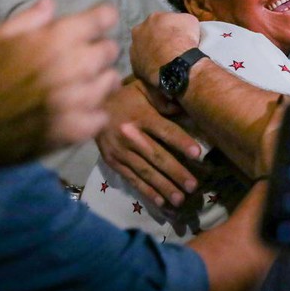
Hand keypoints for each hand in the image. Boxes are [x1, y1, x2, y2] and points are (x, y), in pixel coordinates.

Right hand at [0, 0, 119, 167]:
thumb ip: (30, 18)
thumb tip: (51, 4)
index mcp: (58, 38)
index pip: (105, 17)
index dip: (100, 19)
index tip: (93, 25)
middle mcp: (76, 65)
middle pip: (111, 49)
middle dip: (98, 50)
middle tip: (82, 59)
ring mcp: (80, 98)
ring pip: (111, 81)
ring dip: (99, 81)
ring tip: (82, 85)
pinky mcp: (77, 128)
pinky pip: (103, 115)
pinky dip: (94, 113)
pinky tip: (79, 112)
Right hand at [96, 81, 201, 207]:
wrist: (91, 107)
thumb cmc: (126, 97)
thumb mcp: (144, 89)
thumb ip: (163, 97)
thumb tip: (184, 106)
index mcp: (141, 116)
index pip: (165, 131)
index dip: (181, 142)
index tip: (198, 154)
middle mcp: (130, 135)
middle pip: (156, 156)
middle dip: (176, 172)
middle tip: (193, 186)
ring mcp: (120, 151)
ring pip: (145, 172)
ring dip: (163, 187)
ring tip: (180, 199)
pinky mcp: (113, 162)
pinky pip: (132, 179)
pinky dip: (146, 191)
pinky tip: (160, 202)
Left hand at [130, 11, 200, 86]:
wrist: (178, 65)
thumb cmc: (185, 41)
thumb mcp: (190, 21)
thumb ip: (180, 20)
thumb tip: (179, 25)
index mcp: (153, 17)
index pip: (161, 20)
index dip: (170, 27)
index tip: (176, 34)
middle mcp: (139, 30)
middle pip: (148, 32)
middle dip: (156, 36)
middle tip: (169, 45)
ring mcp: (134, 48)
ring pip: (142, 47)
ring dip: (151, 50)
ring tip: (164, 58)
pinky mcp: (135, 65)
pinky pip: (142, 63)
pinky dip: (149, 64)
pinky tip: (159, 67)